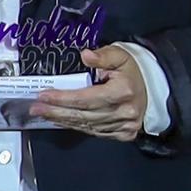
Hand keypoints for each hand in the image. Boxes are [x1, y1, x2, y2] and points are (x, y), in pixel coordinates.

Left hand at [31, 43, 155, 141]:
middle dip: (56, 111)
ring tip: (44, 113)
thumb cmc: (133, 72)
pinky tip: (63, 120)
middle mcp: (123, 112)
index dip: (63, 98)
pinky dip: (76, 126)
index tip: (44, 95)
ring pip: (86, 126)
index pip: (86, 98)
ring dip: (63, 120)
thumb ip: (103, 55)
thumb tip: (85, 55)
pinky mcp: (122, 135)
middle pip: (83, 115)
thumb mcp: (121, 55)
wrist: (155, 91)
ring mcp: (123, 126)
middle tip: (36, 107)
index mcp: (123, 91)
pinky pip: (94, 132)